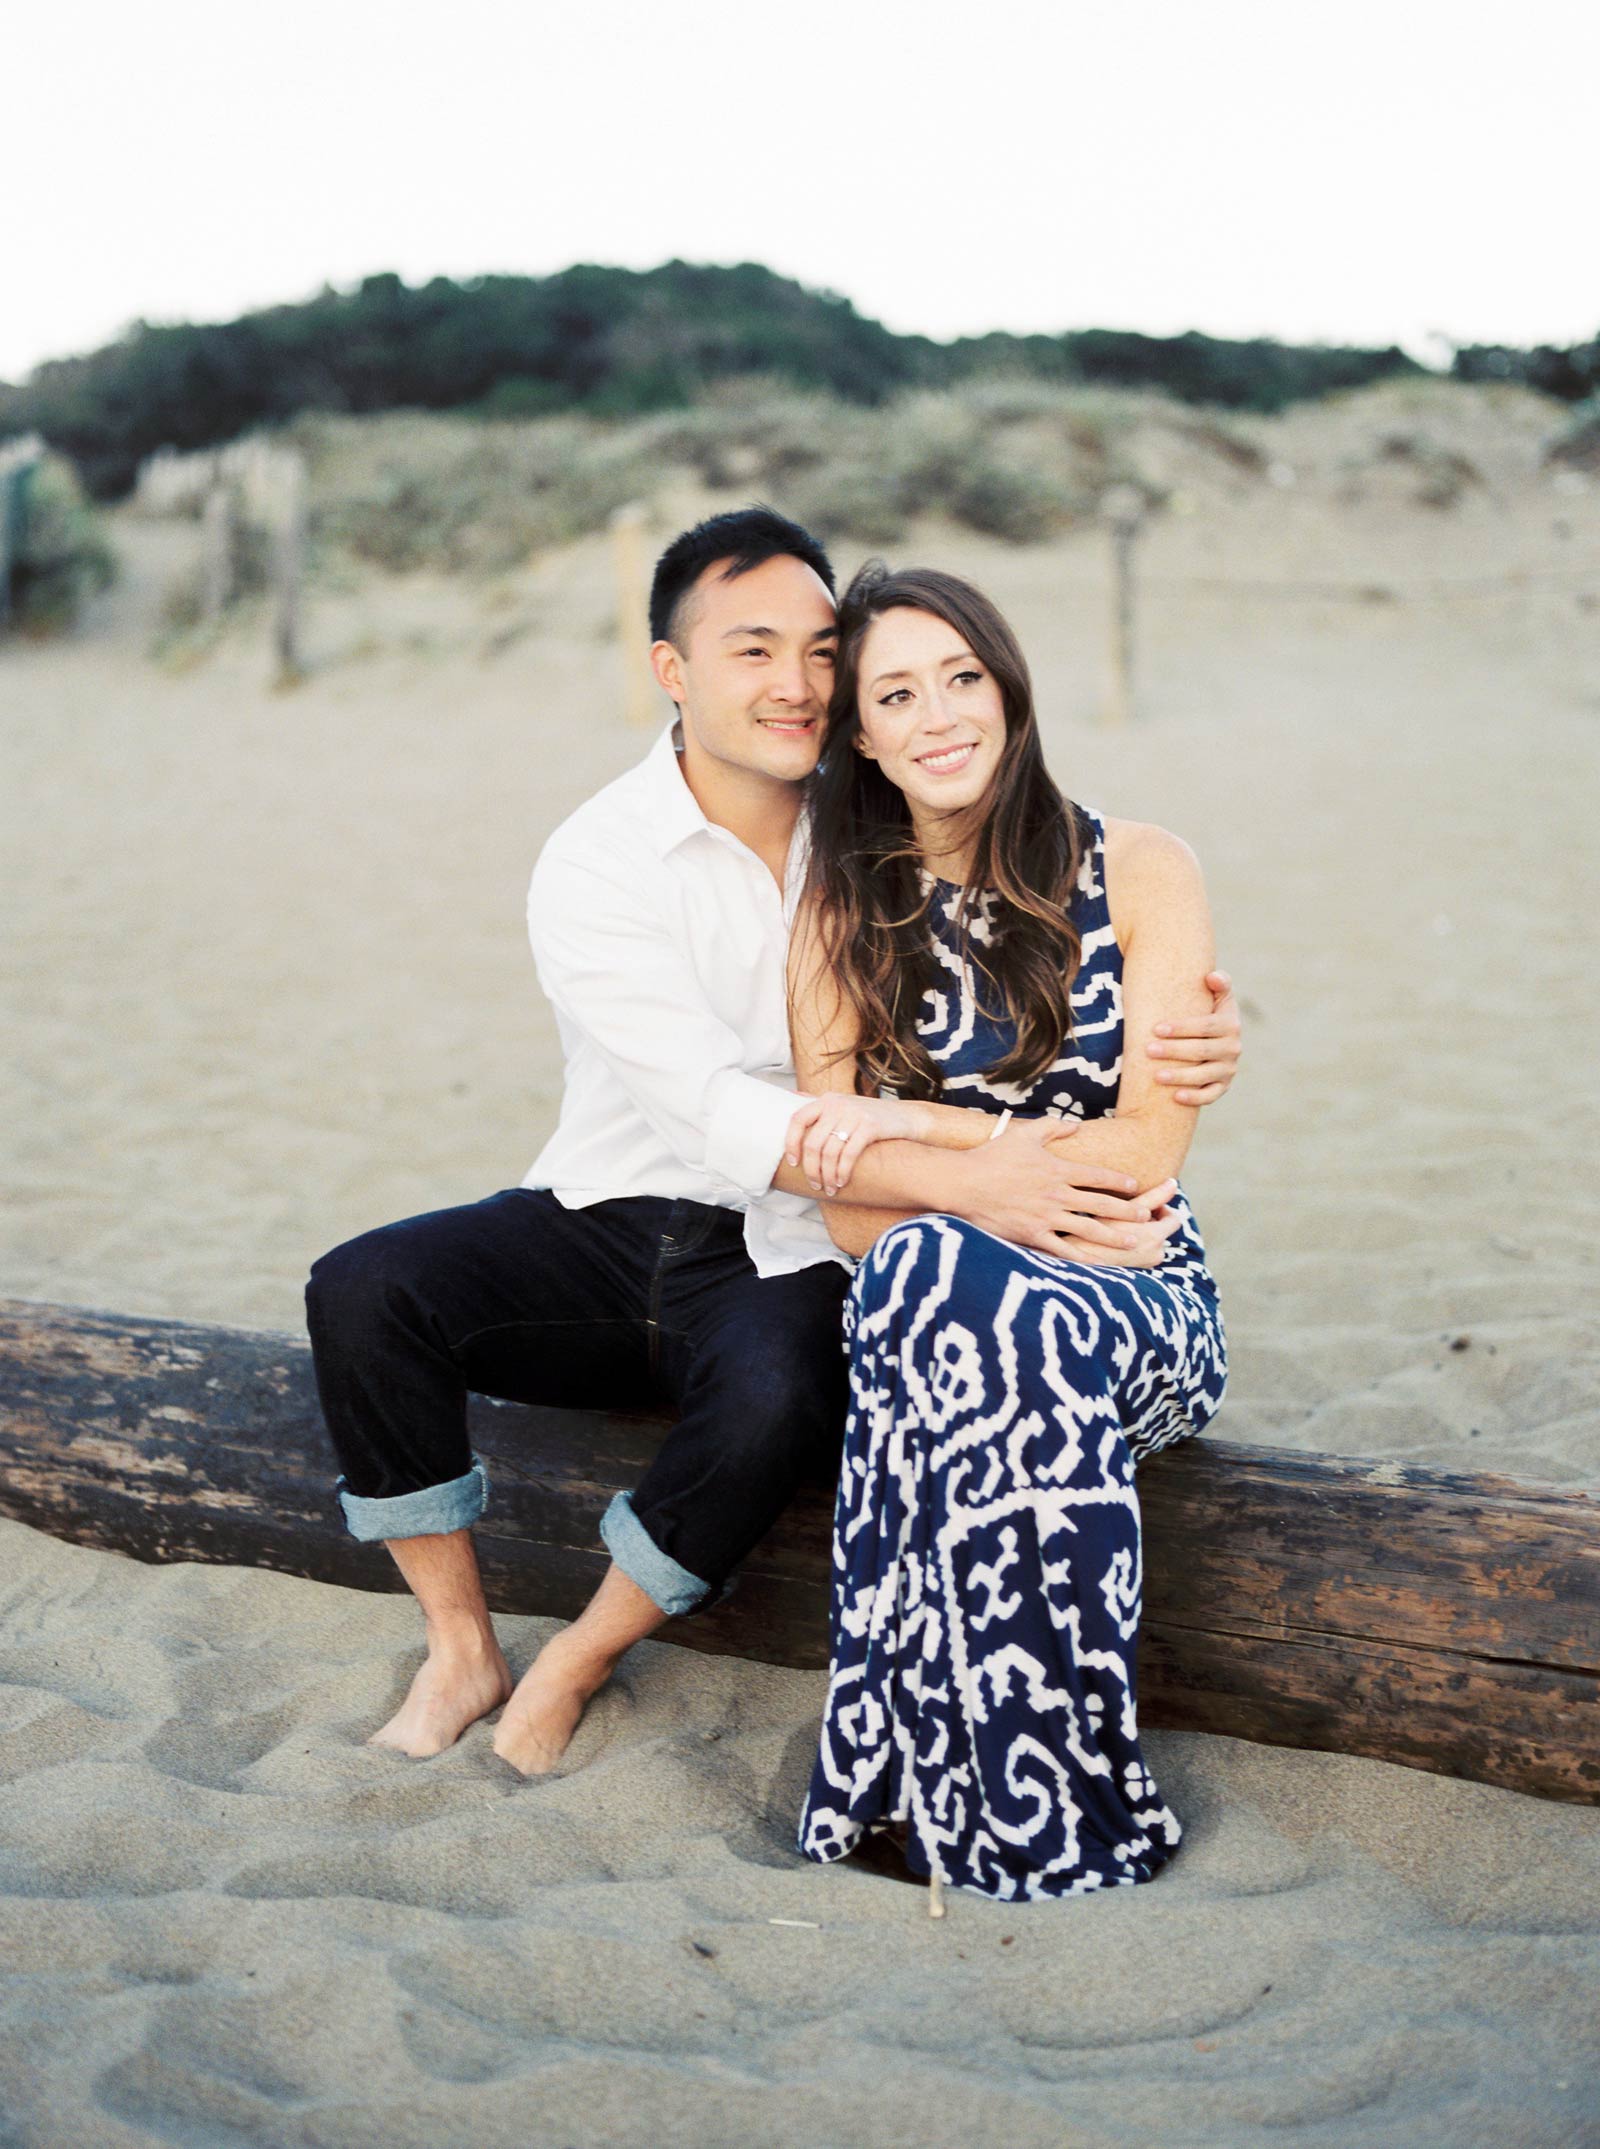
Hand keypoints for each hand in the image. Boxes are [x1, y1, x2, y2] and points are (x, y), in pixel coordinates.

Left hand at [784, 1092, 932, 1196]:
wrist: (906, 1117)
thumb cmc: (870, 1117)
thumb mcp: (844, 1105)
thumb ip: (820, 1104)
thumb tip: (791, 1098)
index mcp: (827, 1100)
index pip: (797, 1120)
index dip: (790, 1143)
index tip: (793, 1162)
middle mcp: (838, 1104)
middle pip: (813, 1143)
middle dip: (811, 1169)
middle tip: (815, 1184)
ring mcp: (854, 1114)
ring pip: (830, 1152)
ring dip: (827, 1175)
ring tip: (829, 1188)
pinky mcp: (870, 1126)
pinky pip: (848, 1155)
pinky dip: (842, 1172)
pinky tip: (842, 1182)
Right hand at [954, 1117, 1176, 1257]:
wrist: (963, 1183)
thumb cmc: (992, 1156)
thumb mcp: (1024, 1133)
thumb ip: (1053, 1128)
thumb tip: (1075, 1126)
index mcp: (1058, 1170)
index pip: (1098, 1176)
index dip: (1120, 1181)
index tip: (1136, 1186)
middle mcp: (1057, 1195)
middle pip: (1102, 1204)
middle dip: (1129, 1210)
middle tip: (1149, 1216)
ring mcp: (1046, 1218)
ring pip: (1090, 1229)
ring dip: (1115, 1236)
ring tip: (1135, 1241)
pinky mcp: (1032, 1236)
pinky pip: (1062, 1250)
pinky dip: (1082, 1258)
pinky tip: (1098, 1263)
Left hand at [1146, 968, 1240, 1104]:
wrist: (1217, 1037)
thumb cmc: (1209, 1011)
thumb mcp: (1218, 996)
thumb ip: (1219, 982)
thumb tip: (1212, 976)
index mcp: (1230, 1024)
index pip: (1205, 1026)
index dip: (1181, 1028)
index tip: (1156, 1028)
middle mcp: (1233, 1048)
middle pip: (1201, 1051)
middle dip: (1174, 1051)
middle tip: (1148, 1050)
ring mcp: (1228, 1069)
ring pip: (1203, 1076)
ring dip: (1180, 1076)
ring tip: (1156, 1076)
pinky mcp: (1223, 1086)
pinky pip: (1210, 1095)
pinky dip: (1194, 1098)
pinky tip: (1175, 1097)